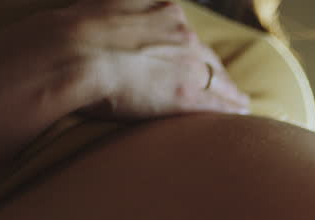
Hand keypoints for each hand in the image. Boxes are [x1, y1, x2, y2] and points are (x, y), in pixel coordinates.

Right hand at [60, 0, 250, 117]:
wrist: (73, 54)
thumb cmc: (73, 32)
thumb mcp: (104, 4)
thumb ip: (119, 6)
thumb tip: (114, 6)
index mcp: (163, 9)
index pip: (185, 33)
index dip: (191, 48)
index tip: (195, 57)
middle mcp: (182, 32)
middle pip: (207, 55)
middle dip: (215, 70)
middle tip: (225, 84)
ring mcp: (188, 63)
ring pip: (218, 78)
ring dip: (229, 91)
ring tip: (239, 102)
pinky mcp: (188, 94)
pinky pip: (218, 102)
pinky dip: (231, 108)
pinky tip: (240, 113)